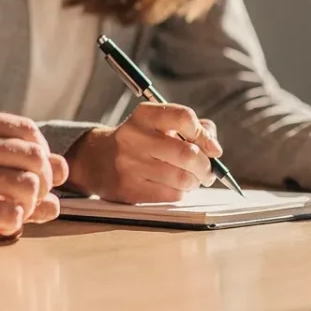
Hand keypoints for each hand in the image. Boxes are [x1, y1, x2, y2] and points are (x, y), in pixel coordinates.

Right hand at [0, 55, 68, 248]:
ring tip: (18, 209)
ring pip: (28, 187)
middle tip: (33, 194)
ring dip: (30, 203)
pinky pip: (10, 215)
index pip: (28, 130)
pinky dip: (13, 223)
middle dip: (42, 179)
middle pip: (34, 159)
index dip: (40, 151)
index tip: (32, 167)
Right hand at [63, 101, 223, 203]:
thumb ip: (193, 127)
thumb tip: (214, 148)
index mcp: (144, 115)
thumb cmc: (140, 141)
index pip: (184, 118)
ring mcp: (130, 164)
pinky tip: (174, 186)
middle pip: (188, 154)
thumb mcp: (160, 124)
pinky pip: (171, 194)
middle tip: (207, 171)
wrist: (97, 160)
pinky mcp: (129, 189)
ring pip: (183, 178)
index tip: (212, 147)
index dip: (204, 135)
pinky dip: (181, 192)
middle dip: (206, 166)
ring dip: (195, 181)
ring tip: (191, 179)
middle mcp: (134, 137)